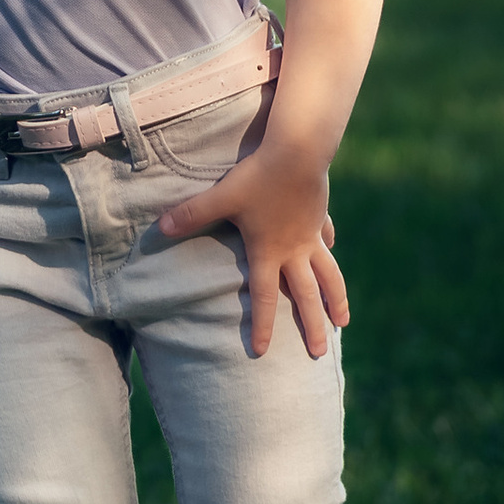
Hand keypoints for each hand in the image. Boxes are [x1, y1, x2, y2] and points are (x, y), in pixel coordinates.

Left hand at [161, 140, 347, 360]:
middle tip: (320, 353)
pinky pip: (325, 236)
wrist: (297, 150)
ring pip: (328, 275)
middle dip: (313, 326)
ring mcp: (311, 234)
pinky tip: (331, 249)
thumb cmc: (258, 177)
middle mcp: (294, 250)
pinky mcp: (319, 215)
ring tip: (343, 321)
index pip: (264, 298)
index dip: (261, 326)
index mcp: (269, 252)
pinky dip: (328, 248)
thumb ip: (192, 214)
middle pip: (306, 296)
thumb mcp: (221, 196)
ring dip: (336, 298)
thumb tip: (159, 229)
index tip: (261, 353)